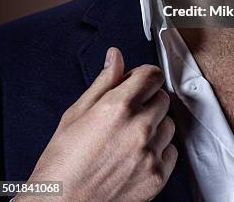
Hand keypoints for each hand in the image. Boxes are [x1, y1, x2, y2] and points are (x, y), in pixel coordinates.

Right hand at [17, 48, 176, 201]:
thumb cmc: (62, 164)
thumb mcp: (76, 114)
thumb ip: (103, 82)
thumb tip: (115, 56)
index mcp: (118, 107)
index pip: (152, 75)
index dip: (142, 76)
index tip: (135, 83)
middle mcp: (139, 128)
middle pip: (162, 98)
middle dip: (148, 100)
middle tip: (128, 112)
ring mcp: (150, 154)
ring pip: (169, 124)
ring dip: (155, 126)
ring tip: (130, 137)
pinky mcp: (156, 177)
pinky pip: (171, 152)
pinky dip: (159, 151)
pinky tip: (137, 156)